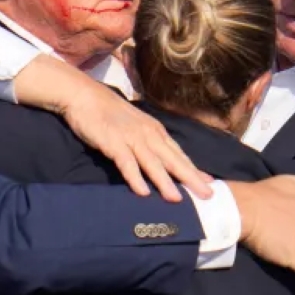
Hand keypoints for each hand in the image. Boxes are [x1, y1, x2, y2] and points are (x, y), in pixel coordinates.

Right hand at [13, 55, 211, 199]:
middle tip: (207, 195)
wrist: (84, 95)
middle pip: (173, 160)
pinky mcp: (113, 142)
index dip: (194, 170)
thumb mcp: (135, 126)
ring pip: (153, 163)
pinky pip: (126, 162)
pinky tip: (142, 192)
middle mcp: (148, 134)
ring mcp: (131, 138)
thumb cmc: (109, 112)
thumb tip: (159, 160)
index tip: (210, 183)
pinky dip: (135, 177)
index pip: (179, 154)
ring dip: (166, 182)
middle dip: (191, 178)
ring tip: (177, 199)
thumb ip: (148, 142)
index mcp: (155, 131)